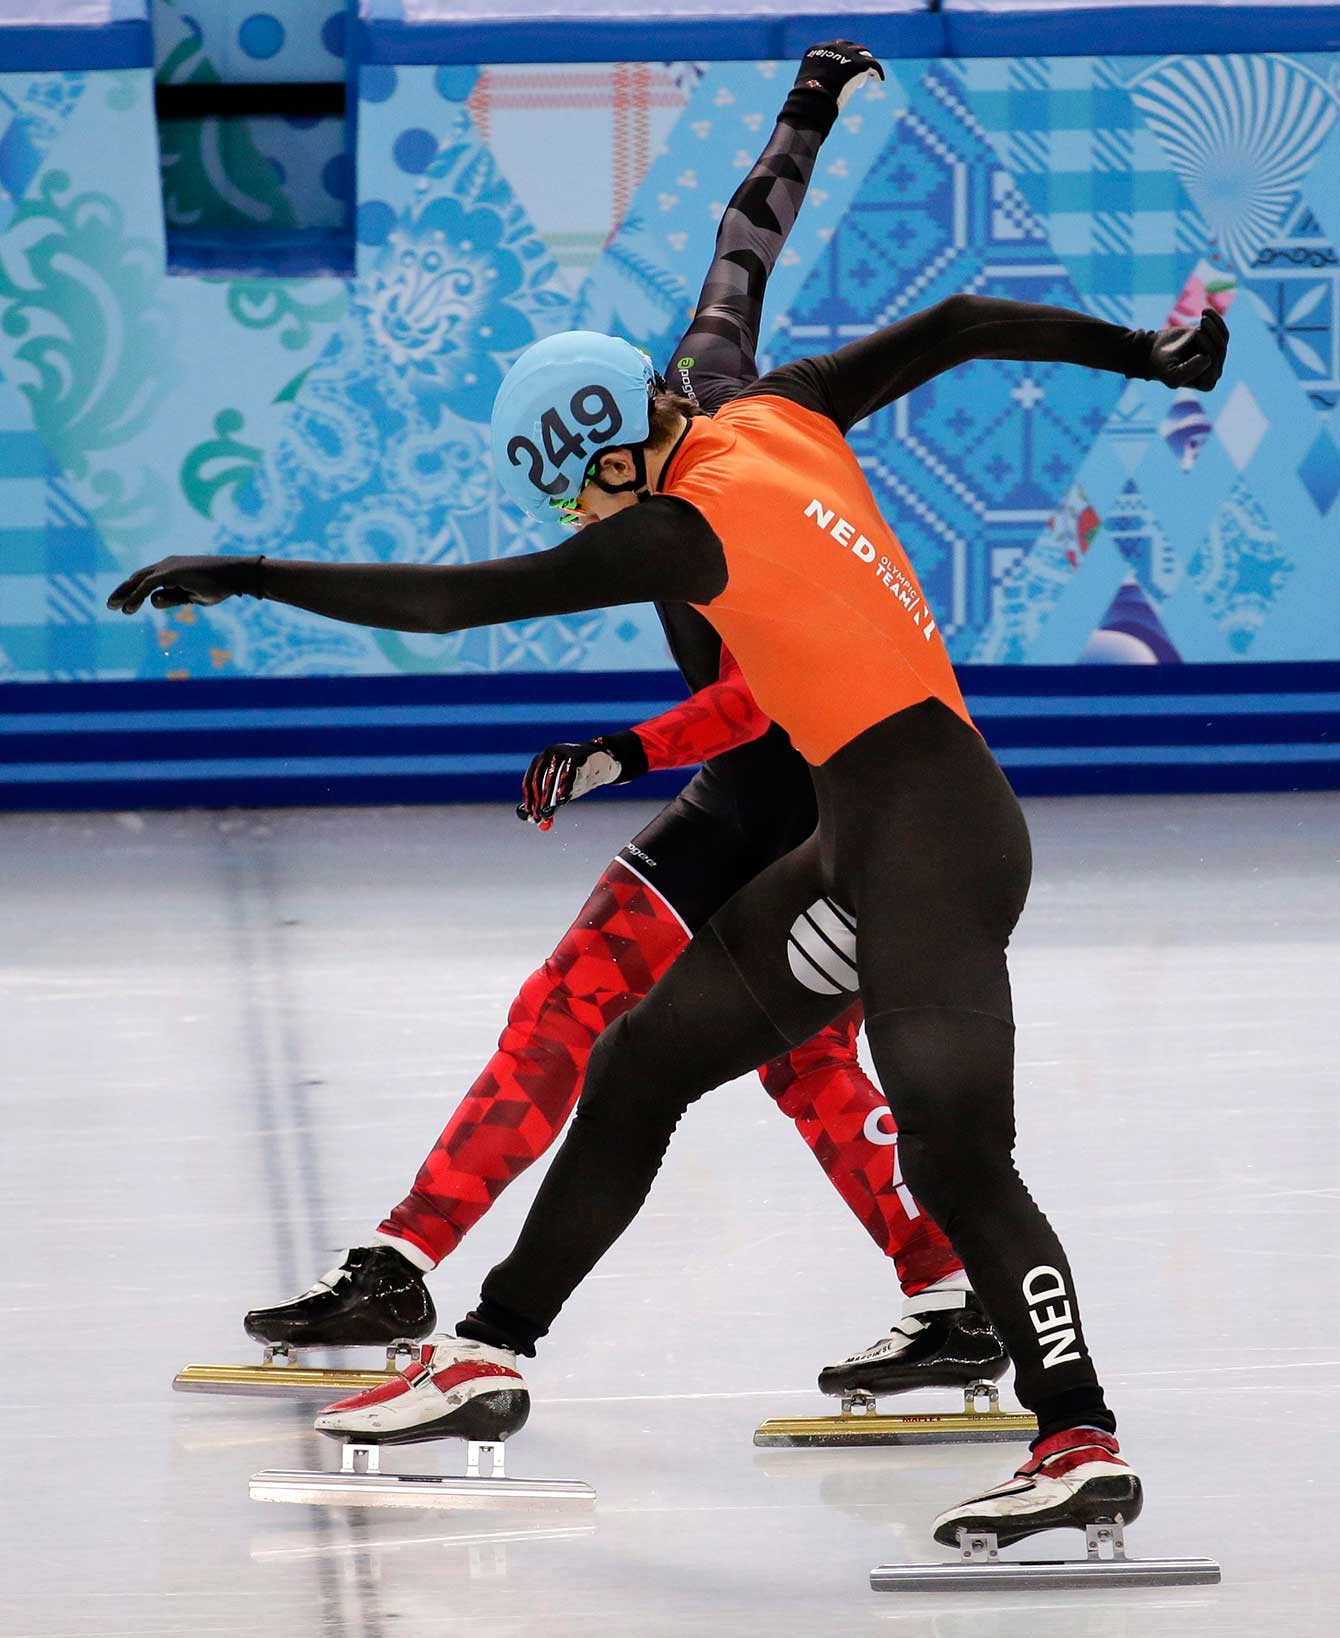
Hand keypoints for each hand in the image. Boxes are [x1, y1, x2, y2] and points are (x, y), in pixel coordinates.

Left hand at [107, 554, 263, 613]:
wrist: (235, 575)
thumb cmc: (219, 586)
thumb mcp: (192, 597)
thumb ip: (172, 598)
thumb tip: (152, 602)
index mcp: (172, 569)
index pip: (146, 579)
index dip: (133, 590)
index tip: (124, 603)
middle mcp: (167, 564)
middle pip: (137, 577)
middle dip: (123, 590)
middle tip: (110, 604)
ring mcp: (168, 567)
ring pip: (139, 581)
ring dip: (125, 594)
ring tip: (114, 608)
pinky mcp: (170, 572)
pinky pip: (147, 585)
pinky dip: (136, 597)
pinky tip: (128, 608)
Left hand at [517, 738, 624, 827]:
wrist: (600, 759)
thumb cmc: (577, 776)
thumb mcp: (560, 789)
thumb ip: (547, 802)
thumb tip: (533, 820)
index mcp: (540, 761)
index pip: (530, 781)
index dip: (529, 799)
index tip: (531, 815)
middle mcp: (548, 754)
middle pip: (538, 779)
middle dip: (538, 800)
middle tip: (540, 815)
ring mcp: (561, 752)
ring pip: (552, 775)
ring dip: (548, 795)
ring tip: (547, 810)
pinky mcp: (575, 754)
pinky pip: (568, 772)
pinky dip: (564, 787)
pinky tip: (561, 799)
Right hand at [795, 40, 884, 109]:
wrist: (812, 101)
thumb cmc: (806, 100)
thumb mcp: (806, 87)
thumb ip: (813, 82)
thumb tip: (810, 98)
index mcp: (816, 49)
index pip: (832, 48)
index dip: (840, 57)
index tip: (842, 67)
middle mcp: (832, 47)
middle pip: (848, 46)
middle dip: (853, 57)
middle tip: (856, 70)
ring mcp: (846, 53)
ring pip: (862, 53)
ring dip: (866, 62)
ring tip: (868, 74)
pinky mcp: (859, 63)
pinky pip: (872, 64)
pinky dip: (877, 71)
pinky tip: (879, 79)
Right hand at [1149, 307, 1228, 391]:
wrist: (1154, 351)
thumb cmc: (1162, 365)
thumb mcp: (1170, 373)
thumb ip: (1187, 372)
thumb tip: (1207, 359)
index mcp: (1206, 383)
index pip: (1215, 364)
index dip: (1209, 348)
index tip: (1197, 334)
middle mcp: (1214, 371)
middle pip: (1221, 350)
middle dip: (1211, 334)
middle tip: (1201, 321)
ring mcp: (1216, 356)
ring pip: (1223, 338)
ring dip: (1214, 325)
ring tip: (1203, 316)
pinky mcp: (1214, 342)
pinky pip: (1222, 329)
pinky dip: (1216, 319)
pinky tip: (1205, 311)